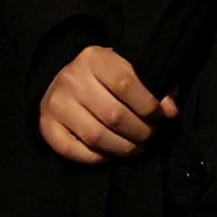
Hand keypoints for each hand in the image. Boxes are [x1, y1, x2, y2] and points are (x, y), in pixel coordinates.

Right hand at [39, 43, 170, 161]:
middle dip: (140, 132)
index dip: (148, 105)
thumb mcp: (130, 70)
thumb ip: (155, 87)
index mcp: (94, 58)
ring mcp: (56, 103)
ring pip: (96, 136)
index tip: (159, 116)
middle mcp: (71, 79)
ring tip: (136, 147)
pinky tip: (112, 153)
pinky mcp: (46, 126)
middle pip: (113, 114)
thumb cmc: (106, 77)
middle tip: (150, 136)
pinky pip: (73, 151)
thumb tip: (170, 111)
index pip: (125, 83)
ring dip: (123, 148)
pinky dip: (98, 158)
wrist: (65, 80)